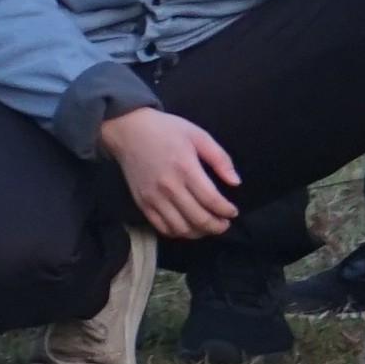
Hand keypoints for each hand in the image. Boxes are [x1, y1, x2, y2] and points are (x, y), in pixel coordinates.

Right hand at [98, 105, 241, 239]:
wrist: (129, 130)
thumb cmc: (166, 130)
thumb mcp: (198, 135)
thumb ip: (220, 158)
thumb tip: (235, 182)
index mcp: (186, 168)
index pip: (212, 200)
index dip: (226, 211)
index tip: (233, 212)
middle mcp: (169, 186)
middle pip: (198, 219)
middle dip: (217, 226)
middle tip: (225, 224)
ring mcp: (153, 197)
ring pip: (181, 229)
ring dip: (199, 233)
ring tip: (208, 226)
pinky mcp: (142, 204)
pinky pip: (162, 228)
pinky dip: (178, 232)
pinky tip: (187, 226)